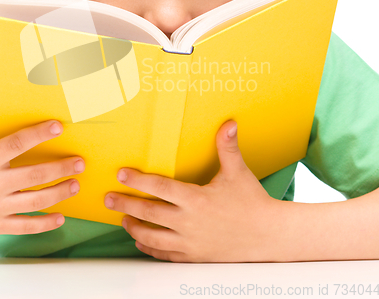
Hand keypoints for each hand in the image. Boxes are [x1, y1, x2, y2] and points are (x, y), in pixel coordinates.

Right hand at [0, 120, 84, 238]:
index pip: (16, 144)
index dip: (39, 134)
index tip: (58, 126)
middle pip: (35, 175)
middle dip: (61, 167)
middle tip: (80, 161)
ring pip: (36, 202)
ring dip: (60, 193)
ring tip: (76, 184)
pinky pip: (24, 227)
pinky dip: (44, 224)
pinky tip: (61, 218)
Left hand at [104, 120, 281, 261]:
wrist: (270, 236)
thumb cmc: (252, 202)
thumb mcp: (238, 172)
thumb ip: (227, 147)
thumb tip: (229, 123)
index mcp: (196, 199)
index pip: (159, 187)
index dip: (137, 180)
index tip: (121, 174)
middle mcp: (189, 222)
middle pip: (148, 213)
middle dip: (125, 205)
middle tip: (108, 199)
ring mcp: (190, 242)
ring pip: (152, 237)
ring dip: (134, 228)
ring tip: (122, 220)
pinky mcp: (195, 256)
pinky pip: (166, 255)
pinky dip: (150, 249)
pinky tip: (142, 242)